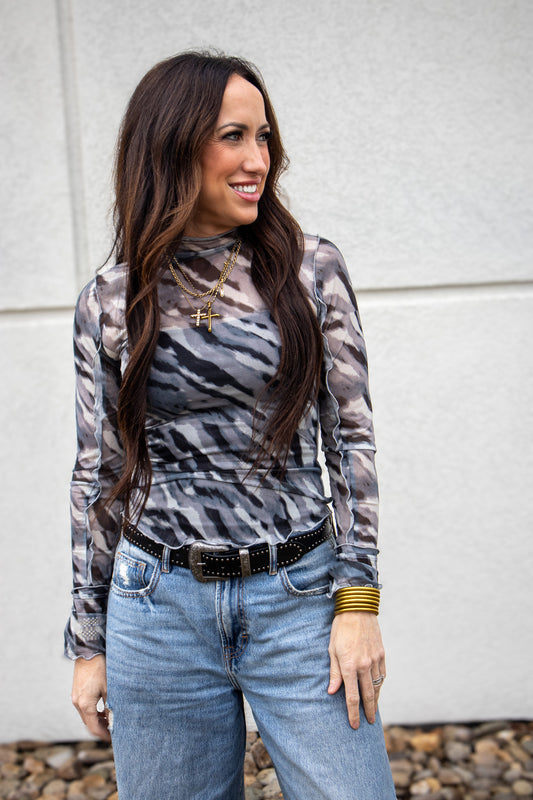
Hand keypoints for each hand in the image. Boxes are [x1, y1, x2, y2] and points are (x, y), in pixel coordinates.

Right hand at [71, 654, 110, 741]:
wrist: (88, 651)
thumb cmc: (100, 668)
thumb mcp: (109, 688)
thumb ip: (110, 706)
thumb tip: (113, 720)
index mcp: (85, 705)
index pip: (94, 728)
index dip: (103, 735)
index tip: (113, 739)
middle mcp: (78, 703)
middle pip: (88, 723)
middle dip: (100, 729)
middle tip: (112, 731)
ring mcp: (75, 697)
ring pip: (86, 716)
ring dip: (96, 720)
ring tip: (109, 720)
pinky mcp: (76, 691)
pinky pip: (84, 707)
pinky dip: (93, 712)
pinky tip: (102, 709)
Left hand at [328, 611, 385, 728]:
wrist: (357, 610)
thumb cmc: (340, 629)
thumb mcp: (332, 650)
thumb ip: (334, 672)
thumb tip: (332, 692)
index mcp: (349, 666)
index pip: (352, 697)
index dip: (353, 713)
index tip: (355, 725)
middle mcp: (364, 665)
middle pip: (368, 695)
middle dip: (368, 711)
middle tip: (369, 723)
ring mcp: (375, 660)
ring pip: (377, 686)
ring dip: (376, 700)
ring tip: (374, 710)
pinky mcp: (381, 654)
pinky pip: (382, 674)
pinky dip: (381, 684)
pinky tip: (378, 689)